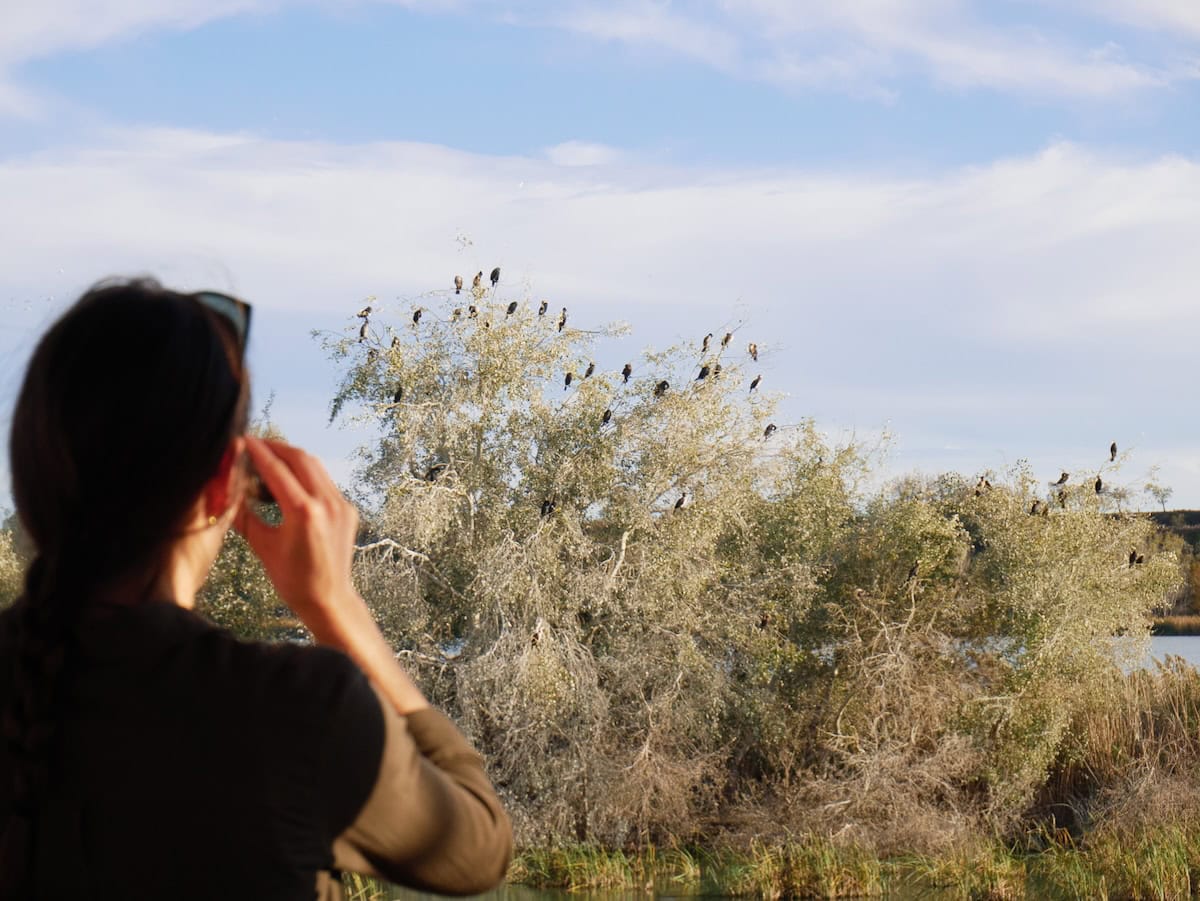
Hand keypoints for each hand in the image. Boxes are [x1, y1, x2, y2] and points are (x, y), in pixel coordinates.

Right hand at [236, 436, 360, 636]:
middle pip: (300, 458)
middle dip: (276, 448)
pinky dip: (306, 474)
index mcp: (304, 513)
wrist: (328, 599)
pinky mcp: (347, 510)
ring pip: (315, 466)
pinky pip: (324, 482)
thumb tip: (225, 490)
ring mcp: (341, 505)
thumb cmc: (292, 580)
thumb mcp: (262, 546)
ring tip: (270, 459)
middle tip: (255, 445)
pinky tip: (289, 480)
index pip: (277, 470)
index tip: (243, 440)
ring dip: (292, 458)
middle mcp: (327, 504)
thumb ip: (243, 515)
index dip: (258, 452)